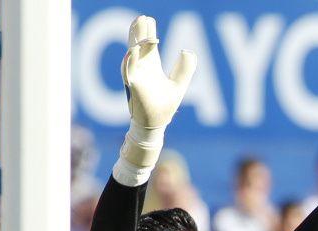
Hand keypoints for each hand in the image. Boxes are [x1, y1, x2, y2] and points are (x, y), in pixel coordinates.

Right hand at [121, 16, 195, 134]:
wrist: (155, 125)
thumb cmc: (163, 107)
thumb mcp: (178, 85)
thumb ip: (185, 69)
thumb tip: (187, 51)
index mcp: (151, 67)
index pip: (148, 44)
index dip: (148, 31)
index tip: (147, 18)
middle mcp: (141, 69)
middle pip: (138, 44)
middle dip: (139, 31)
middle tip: (141, 17)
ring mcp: (136, 76)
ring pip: (133, 54)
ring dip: (135, 39)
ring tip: (138, 25)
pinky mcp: (134, 87)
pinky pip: (129, 71)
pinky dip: (130, 60)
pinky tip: (133, 49)